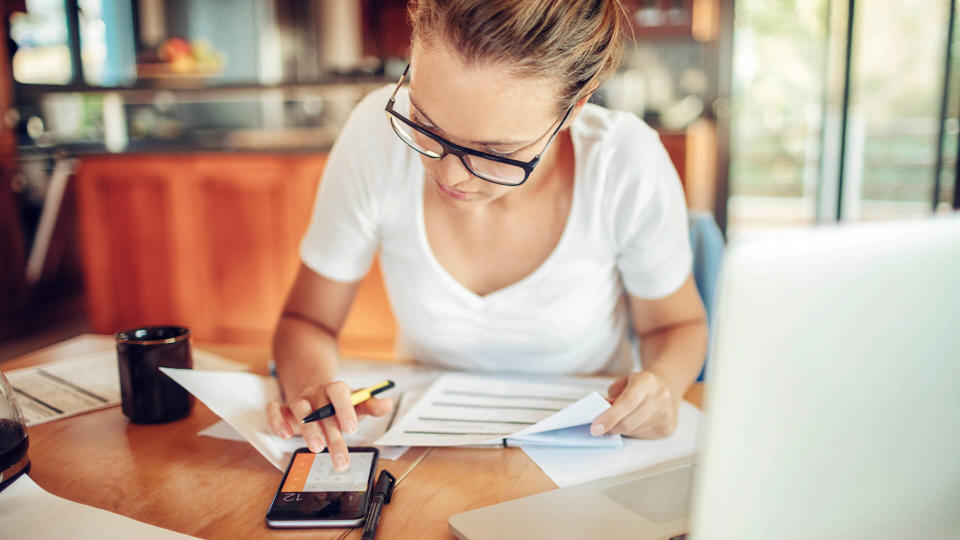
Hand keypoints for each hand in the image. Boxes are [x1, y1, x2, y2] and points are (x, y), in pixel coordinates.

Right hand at [265, 381, 391, 470]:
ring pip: (300, 410)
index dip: (345, 409)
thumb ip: (370, 405)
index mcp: (335, 389)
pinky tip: (285, 435)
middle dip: (332, 436)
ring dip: (308, 430)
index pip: (339, 392)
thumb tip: (387, 404)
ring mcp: (299, 400)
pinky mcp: (283, 410)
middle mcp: (316, 393)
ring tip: (317, 448)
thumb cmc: (339, 404)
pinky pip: (274, 410)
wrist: (317, 396)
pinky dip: (277, 421)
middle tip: (340, 458)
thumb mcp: (357, 404)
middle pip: (322, 410)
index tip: (352, 429)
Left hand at [590, 371, 677, 438]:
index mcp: (647, 381)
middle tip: (600, 427)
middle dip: (611, 427)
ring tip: (619, 421)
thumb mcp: (623, 383)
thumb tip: (601, 414)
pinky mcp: (668, 428)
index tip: (596, 427)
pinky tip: (633, 423)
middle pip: (629, 422)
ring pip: (634, 431)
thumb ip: (611, 396)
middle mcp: (660, 397)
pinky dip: (632, 432)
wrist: (666, 388)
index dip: (610, 417)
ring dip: (621, 429)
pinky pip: (642, 436)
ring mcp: (666, 414)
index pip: (627, 402)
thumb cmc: (640, 386)